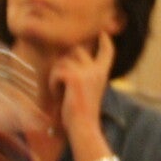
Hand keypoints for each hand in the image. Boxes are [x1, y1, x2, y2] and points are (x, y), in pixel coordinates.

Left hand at [50, 34, 114, 156]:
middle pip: (76, 50)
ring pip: (62, 62)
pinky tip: (58, 96)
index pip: (107, 53)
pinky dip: (53, 85)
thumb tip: (68, 58)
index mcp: (102, 74)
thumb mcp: (88, 91)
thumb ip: (84, 75)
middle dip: (64, 61)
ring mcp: (86, 72)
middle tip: (61, 78)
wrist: (84, 127)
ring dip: (56, 76)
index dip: (105, 41)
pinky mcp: (74, 77)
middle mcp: (96, 70)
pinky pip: (56, 72)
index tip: (103, 33)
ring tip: (61, 92)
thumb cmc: (83, 114)